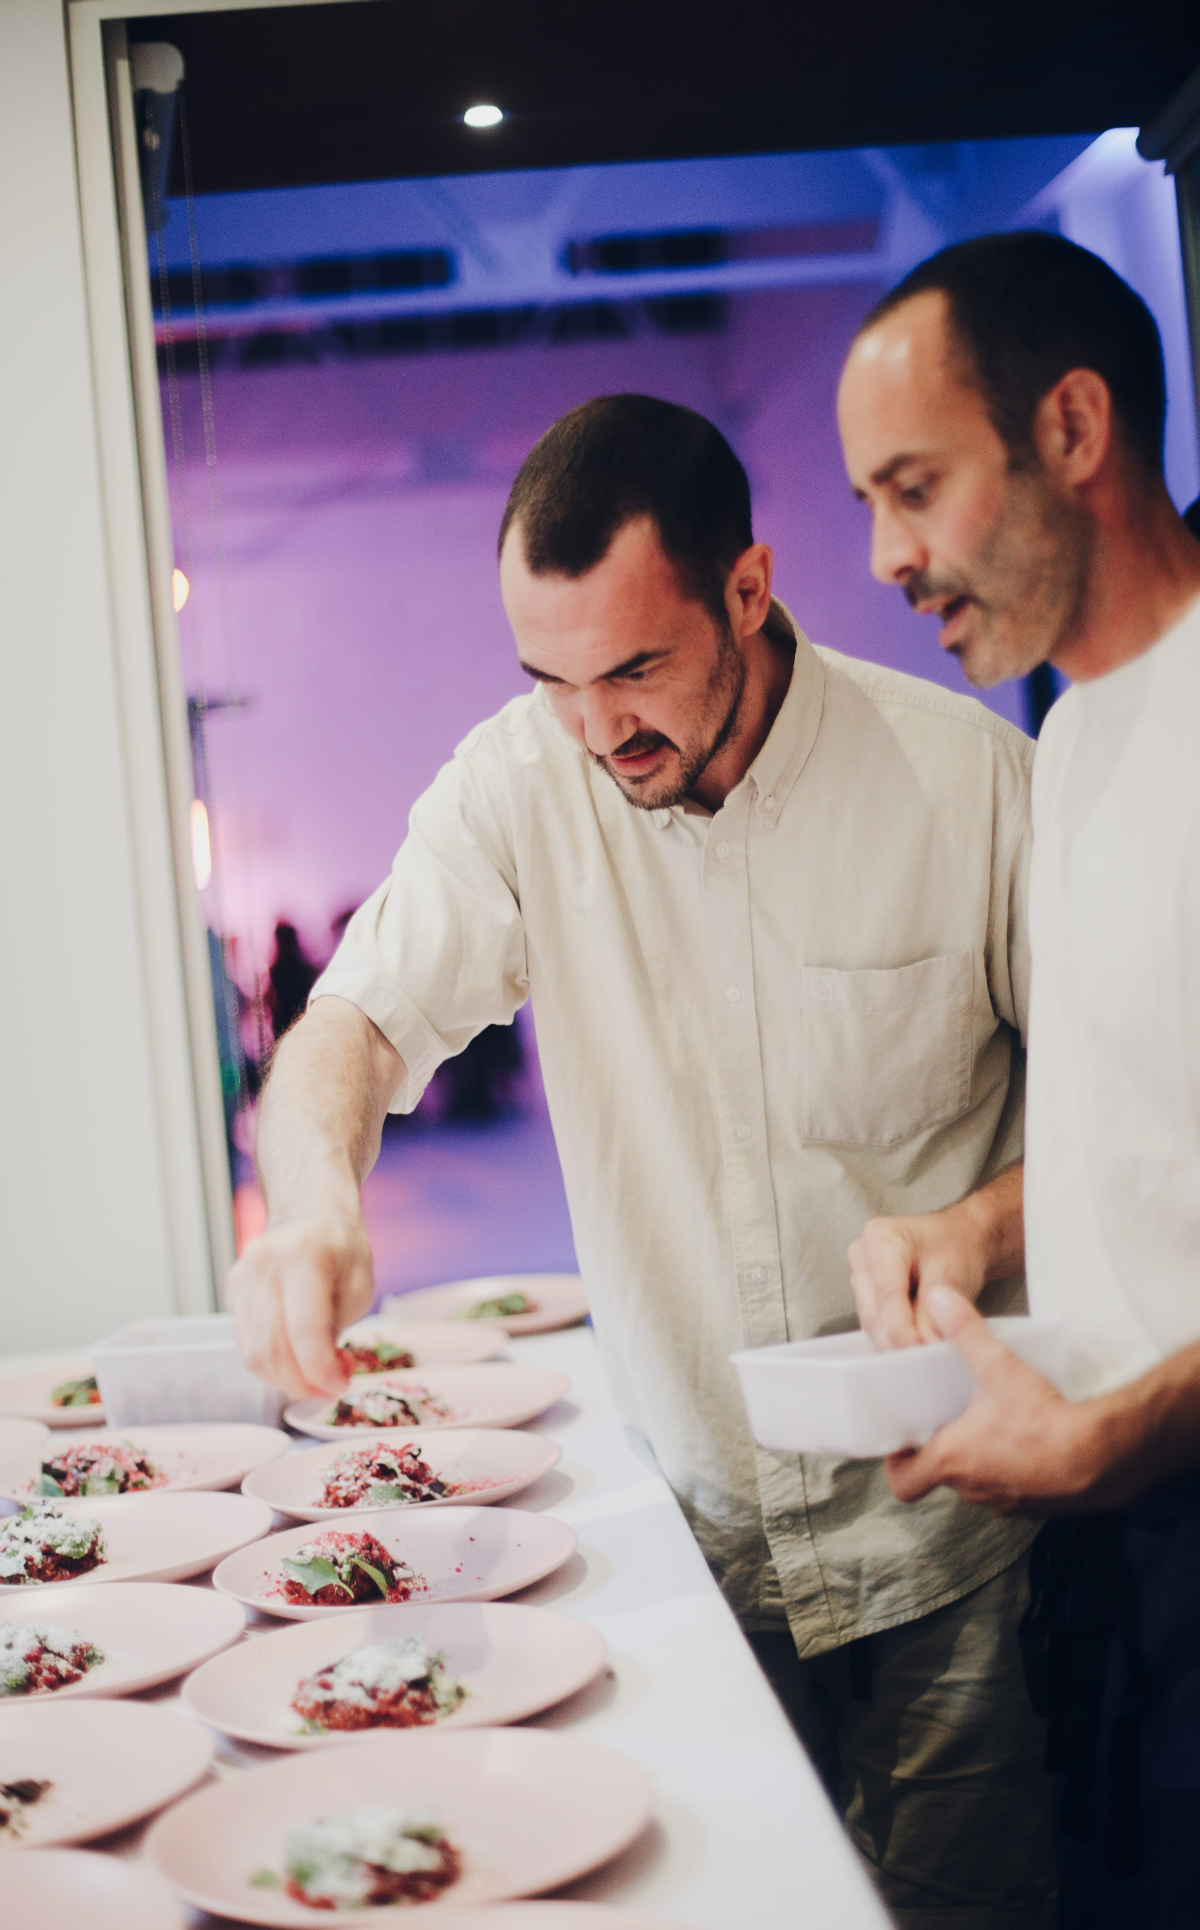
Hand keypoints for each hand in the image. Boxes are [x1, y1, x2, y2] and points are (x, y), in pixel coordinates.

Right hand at [227, 1212, 374, 1399]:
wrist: (309, 1215)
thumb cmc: (342, 1250)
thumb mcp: (360, 1285)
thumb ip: (339, 1329)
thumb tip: (323, 1377)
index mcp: (304, 1254)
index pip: (304, 1329)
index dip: (321, 1370)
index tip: (341, 1386)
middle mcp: (265, 1263)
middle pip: (273, 1346)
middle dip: (302, 1383)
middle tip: (328, 1393)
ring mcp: (242, 1276)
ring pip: (254, 1353)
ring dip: (285, 1381)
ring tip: (314, 1383)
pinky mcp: (232, 1290)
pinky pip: (247, 1345)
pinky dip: (271, 1367)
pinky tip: (294, 1367)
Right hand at [847, 1202, 990, 1349]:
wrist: (962, 1238)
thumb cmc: (958, 1245)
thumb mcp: (951, 1273)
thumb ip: (933, 1310)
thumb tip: (923, 1344)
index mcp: (881, 1238)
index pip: (886, 1293)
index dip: (901, 1328)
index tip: (920, 1350)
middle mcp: (863, 1254)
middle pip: (873, 1310)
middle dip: (898, 1338)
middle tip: (924, 1359)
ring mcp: (862, 1274)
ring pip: (872, 1320)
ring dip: (895, 1341)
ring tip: (922, 1355)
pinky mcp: (867, 1292)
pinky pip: (876, 1322)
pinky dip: (895, 1337)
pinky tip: (914, 1345)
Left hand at [885, 1286, 1093, 1515]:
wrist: (1103, 1456)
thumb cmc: (1046, 1421)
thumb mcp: (998, 1366)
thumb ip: (964, 1330)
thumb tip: (939, 1298)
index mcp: (952, 1461)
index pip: (903, 1480)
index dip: (897, 1462)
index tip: (904, 1440)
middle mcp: (974, 1489)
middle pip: (941, 1478)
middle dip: (941, 1451)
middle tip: (946, 1421)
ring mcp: (1005, 1502)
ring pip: (978, 1484)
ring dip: (979, 1461)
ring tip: (988, 1426)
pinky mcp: (1036, 1505)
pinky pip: (1013, 1489)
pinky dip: (1013, 1470)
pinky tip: (1027, 1441)